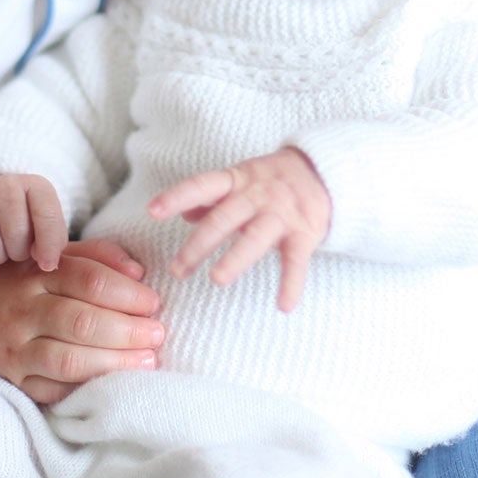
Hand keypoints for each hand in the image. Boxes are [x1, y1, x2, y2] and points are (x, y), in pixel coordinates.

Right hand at [0, 174, 68, 276]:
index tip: (47, 265)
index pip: (46, 216)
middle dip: (20, 253)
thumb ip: (54, 242)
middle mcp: (5, 183)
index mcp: (35, 185)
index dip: (48, 246)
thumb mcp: (50, 226)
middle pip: (15, 232)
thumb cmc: (30, 221)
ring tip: (4, 254)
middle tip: (19, 252)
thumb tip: (45, 263)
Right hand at [0, 239, 165, 405]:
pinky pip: (54, 390)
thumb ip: (98, 256)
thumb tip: (137, 271)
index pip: (90, 280)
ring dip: (115, 362)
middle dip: (128, 331)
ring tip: (147, 360)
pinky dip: (88, 388)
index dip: (129, 293)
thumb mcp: (56, 257)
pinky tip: (114, 382)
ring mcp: (14, 348)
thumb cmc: (28, 282)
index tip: (153, 303)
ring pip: (69, 360)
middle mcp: (21, 310)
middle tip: (157, 334)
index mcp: (36, 272)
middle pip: (82, 322)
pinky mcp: (12, 380)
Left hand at [148, 147, 330, 311]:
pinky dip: (291, 283)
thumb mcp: (241, 179)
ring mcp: (281, 214)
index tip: (152, 211)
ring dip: (235, 258)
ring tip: (216, 280)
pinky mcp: (304, 233)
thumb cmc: (272, 181)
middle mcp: (257, 195)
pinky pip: (297, 261)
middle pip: (223, 219)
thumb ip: (213, 196)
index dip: (177, 197)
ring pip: (255, 237)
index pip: (202, 186)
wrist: (325, 171)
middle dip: (198, 245)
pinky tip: (283, 306)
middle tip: (177, 271)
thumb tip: (184, 213)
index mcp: (237, 180)